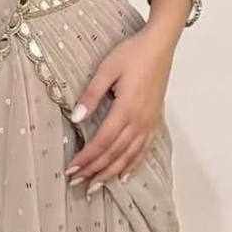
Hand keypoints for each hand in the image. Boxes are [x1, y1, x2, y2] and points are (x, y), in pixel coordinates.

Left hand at [64, 29, 172, 191]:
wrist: (160, 45)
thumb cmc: (132, 53)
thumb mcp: (106, 70)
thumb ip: (91, 95)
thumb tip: (75, 118)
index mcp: (126, 109)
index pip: (102, 142)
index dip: (86, 159)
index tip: (71, 170)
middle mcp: (140, 121)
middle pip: (114, 154)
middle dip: (94, 171)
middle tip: (77, 185)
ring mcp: (149, 123)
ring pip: (129, 156)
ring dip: (110, 173)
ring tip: (95, 187)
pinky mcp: (155, 121)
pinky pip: (143, 150)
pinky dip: (132, 165)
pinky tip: (123, 175)